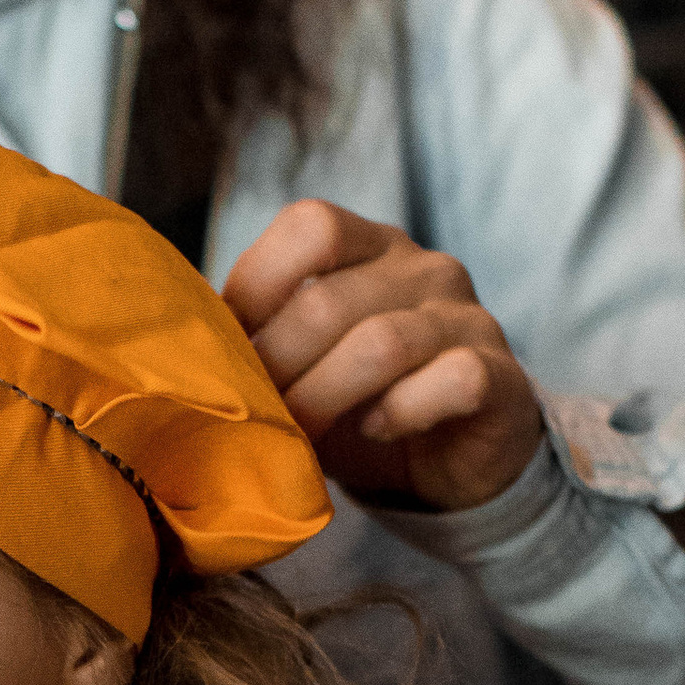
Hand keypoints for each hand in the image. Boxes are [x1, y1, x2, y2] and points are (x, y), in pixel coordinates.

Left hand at [226, 199, 543, 512]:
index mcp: (371, 245)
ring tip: (304, 435)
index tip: (230, 351)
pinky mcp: (501, 375)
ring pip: (382, 343)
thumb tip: (183, 343)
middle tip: (258, 415)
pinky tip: (379, 430)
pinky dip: (402, 411)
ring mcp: (468, 317)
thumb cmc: (363, 402)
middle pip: (329, 301)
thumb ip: (261, 335)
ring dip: (324, 399)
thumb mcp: (305, 360)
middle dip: (278, 368)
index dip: (256, 288)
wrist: (454, 458)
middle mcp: (424, 268)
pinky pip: (450, 380)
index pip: (311, 227)